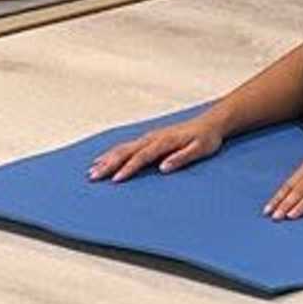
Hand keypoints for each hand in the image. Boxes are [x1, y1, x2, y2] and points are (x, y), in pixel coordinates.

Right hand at [88, 112, 226, 182]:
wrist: (210, 124)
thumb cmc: (206, 138)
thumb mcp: (200, 149)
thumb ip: (182, 158)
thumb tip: (164, 167)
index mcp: (164, 141)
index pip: (143, 156)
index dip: (129, 168)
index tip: (116, 179)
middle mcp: (153, 138)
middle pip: (126, 151)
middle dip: (109, 164)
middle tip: (94, 176)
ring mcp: (149, 137)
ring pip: (123, 148)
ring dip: (107, 159)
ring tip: (92, 170)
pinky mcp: (148, 139)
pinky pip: (126, 146)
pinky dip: (112, 153)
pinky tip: (103, 159)